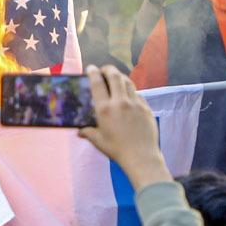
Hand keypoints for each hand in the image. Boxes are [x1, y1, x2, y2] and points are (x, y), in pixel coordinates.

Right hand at [78, 65, 169, 189]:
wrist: (141, 157)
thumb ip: (88, 133)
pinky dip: (131, 91)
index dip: (93, 72)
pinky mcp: (146, 108)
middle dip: (108, 69)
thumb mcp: (99, 141)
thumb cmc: (117, 150)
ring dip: (121, 77)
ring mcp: (135, 104)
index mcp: (105, 110)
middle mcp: (120, 103)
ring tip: (116, 78)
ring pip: (128, 82)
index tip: (91, 68)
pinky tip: (129, 95)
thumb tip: (80, 132)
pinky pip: (138, 94)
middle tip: (104, 70)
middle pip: (114, 76)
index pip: (97, 83)